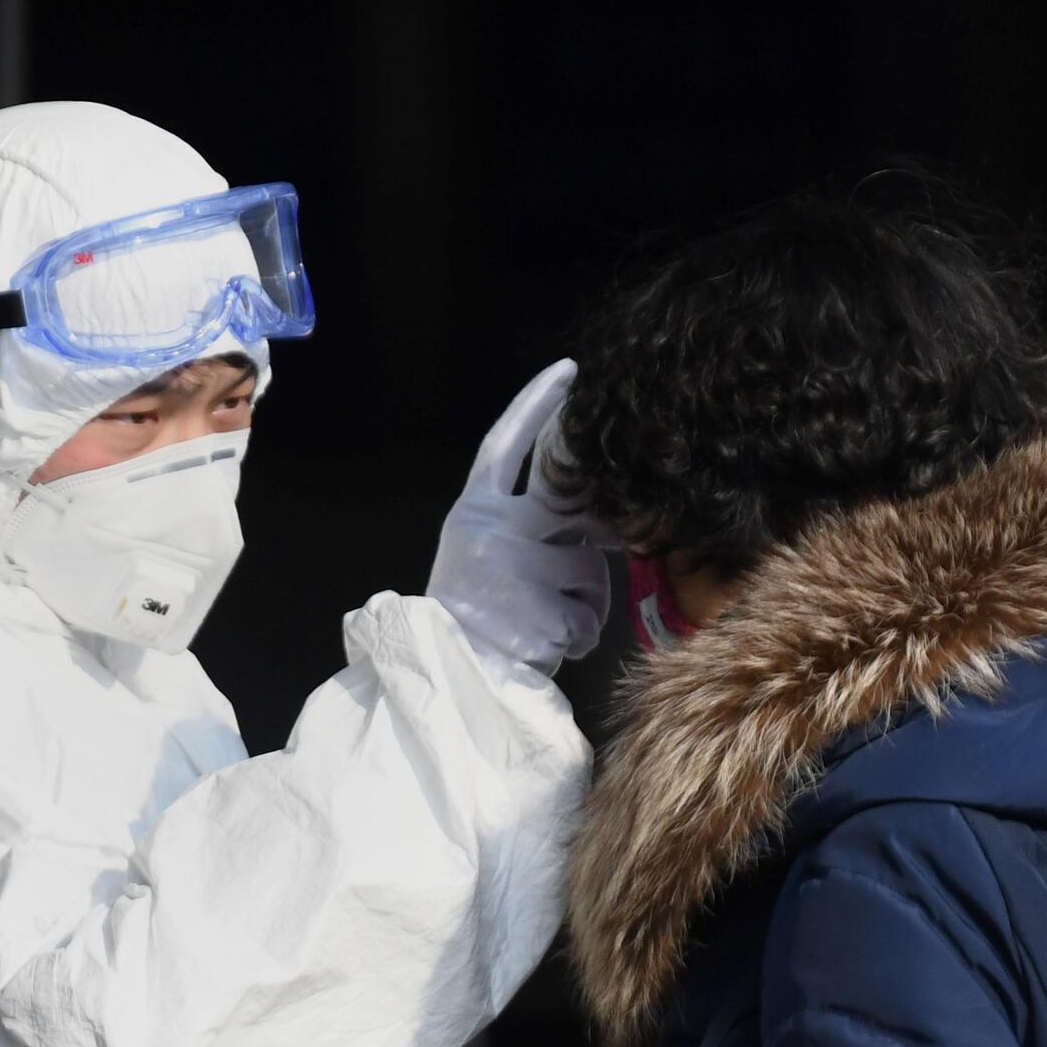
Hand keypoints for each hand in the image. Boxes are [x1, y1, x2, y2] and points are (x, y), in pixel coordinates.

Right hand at [431, 359, 615, 672]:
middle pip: (574, 514)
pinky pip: (590, 619)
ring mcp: (520, 575)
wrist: (449, 674)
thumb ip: (528, 523)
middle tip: (590, 556)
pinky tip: (548, 644)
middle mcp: (494, 533)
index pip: (506, 445)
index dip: (535, 405)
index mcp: (473, 512)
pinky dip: (580, 635)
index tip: (568, 372)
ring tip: (544, 621)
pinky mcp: (546, 618)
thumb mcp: (483, 550)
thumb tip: (594, 513)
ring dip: (584, 601)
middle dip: (596, 533)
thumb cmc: (472, 612)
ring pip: (591, 573)